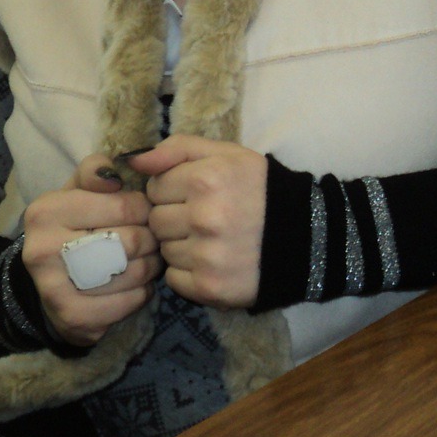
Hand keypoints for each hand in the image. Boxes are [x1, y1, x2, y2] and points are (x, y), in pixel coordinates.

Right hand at [21, 154, 162, 345]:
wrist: (48, 284)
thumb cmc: (74, 225)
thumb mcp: (78, 190)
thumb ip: (96, 171)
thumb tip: (115, 173)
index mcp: (46, 210)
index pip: (122, 205)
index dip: (144, 208)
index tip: (145, 212)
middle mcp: (43, 249)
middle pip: (130, 240)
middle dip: (151, 238)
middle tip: (153, 238)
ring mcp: (54, 288)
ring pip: (132, 272)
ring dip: (151, 266)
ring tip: (149, 260)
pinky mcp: (72, 318)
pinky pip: (127, 302)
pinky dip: (142, 293)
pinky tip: (138, 286)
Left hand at [128, 136, 266, 309]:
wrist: (304, 235)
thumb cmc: (259, 188)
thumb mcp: (226, 154)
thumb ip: (177, 149)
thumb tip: (132, 160)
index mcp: (206, 179)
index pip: (154, 187)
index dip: (172, 188)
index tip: (194, 192)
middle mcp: (204, 218)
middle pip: (155, 220)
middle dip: (173, 217)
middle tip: (202, 216)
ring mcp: (206, 256)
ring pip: (163, 250)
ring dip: (180, 245)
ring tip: (210, 238)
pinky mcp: (210, 288)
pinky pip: (174, 279)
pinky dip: (187, 272)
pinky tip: (211, 260)